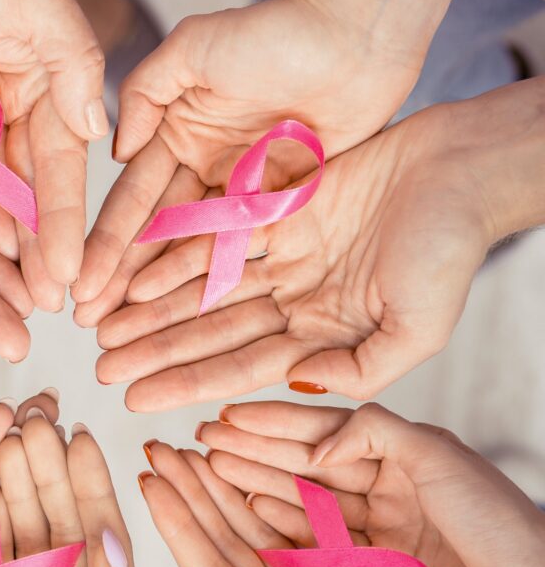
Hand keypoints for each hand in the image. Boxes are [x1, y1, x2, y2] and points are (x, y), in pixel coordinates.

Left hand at [0, 0, 106, 302]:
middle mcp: (11, 117)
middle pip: (18, 206)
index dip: (63, 233)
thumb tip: (102, 136)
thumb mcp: (38, 1)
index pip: (57, 179)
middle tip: (28, 323)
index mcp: (48, 95)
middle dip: (22, 265)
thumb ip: (73, 65)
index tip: (68, 284)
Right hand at [74, 0, 420, 307]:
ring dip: (163, 293)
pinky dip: (217, 281)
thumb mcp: (194, 48)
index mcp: (175, 134)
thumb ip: (146, 92)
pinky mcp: (282, 204)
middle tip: (91, 323)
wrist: (359, 35)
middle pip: (156, 237)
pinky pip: (245, 249)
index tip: (75, 280)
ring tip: (132, 332)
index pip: (131, 200)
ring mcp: (242, 191)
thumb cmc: (277, 30)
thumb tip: (116, 152)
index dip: (104, 243)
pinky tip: (192, 317)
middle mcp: (203, 168)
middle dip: (122, 281)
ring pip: (195, 252)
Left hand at [91, 95, 497, 406]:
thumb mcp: (416, 330)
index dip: (184, 384)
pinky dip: (175, 254)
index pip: (238, 367)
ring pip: (202, 286)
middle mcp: (293, 298)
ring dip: (152, 307)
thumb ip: (358, 372)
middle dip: (154, 350)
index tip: (133, 401)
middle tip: (100, 368)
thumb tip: (300, 397)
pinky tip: (133, 275)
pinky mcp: (274, 207)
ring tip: (102, 327)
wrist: (465, 166)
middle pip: (208, 331)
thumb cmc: (451, 249)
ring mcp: (281, 253)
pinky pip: (214, 233)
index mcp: (320, 334)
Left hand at [139, 439, 508, 566]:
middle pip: (221, 532)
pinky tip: (255, 460)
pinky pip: (302, 517)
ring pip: (255, 519)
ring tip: (196, 443)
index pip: (204, 561)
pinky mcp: (345, 565)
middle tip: (159, 445)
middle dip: (189, 489)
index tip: (147, 477)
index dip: (174, 519)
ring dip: (225, 482)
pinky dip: (278, 488)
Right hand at [195, 401, 544, 566]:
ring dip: (254, 485)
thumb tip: (311, 447)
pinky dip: (281, 525)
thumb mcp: (439, 457)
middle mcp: (381, 483)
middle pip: (300, 463)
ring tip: (208, 473)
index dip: (268, 423)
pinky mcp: (375, 566)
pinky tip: (248, 512)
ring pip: (300, 500)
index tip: (223, 417)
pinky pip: (316, 541)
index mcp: (397, 450)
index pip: (319, 428)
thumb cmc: (501, 521)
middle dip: (248, 452)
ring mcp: (376, 525)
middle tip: (197, 444)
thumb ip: (373, 434)